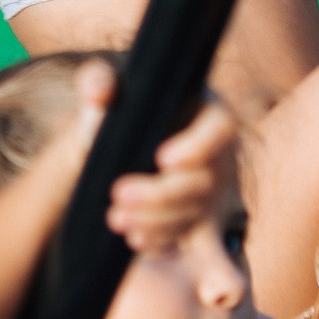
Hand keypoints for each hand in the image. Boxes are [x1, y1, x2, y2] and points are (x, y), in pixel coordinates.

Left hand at [105, 91, 239, 256]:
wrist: (107, 143)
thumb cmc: (113, 105)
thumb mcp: (102, 87)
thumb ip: (98, 81)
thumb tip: (98, 91)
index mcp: (203, 107)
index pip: (221, 128)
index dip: (198, 147)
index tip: (162, 160)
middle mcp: (216, 148)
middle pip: (205, 179)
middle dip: (161, 193)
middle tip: (119, 194)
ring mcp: (210, 183)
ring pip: (195, 209)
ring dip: (157, 219)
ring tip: (116, 218)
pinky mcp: (196, 211)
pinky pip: (187, 230)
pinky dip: (161, 236)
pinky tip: (134, 237)